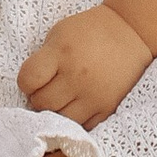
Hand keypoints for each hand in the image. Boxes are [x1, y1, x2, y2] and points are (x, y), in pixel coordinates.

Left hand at [18, 6, 151, 127]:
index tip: (33, 78)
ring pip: (59, 119)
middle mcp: (76, 77)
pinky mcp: (107, 108)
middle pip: (41, 103)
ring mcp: (93, 96)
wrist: (130, 32)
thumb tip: (32, 87)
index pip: (28, 80)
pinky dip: (75, 118)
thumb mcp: (60, 33)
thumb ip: (44, 59)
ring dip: (55, 111)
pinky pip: (81, 126)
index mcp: (61, 53)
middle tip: (47, 88)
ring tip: (61, 98)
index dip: (26, 81)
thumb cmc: (90, 30)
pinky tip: (76, 104)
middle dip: (38, 97)